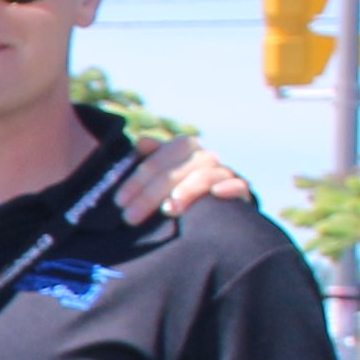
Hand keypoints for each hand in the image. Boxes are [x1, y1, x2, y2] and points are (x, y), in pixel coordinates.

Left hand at [120, 136, 252, 220]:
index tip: (119, 201)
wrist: (216, 213)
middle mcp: (204, 158)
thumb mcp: (159, 178)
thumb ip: (148, 162)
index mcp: (184, 149)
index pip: (159, 158)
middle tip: (130, 217)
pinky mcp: (240, 191)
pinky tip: (216, 195)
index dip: (137, 179)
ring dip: (187, 190)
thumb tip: (140, 142)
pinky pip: (239, 185)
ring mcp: (224, 174)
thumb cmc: (177, 192)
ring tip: (168, 209)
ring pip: (207, 175)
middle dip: (151, 193)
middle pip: (178, 169)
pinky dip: (229, 187)